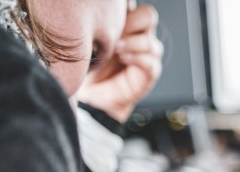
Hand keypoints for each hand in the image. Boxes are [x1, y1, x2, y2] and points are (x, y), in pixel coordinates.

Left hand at [78, 4, 163, 121]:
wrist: (93, 94)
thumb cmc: (89, 66)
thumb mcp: (89, 43)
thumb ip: (96, 27)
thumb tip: (90, 11)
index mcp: (126, 24)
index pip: (133, 6)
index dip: (126, 6)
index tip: (109, 13)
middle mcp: (139, 35)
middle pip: (149, 16)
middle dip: (133, 22)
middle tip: (115, 31)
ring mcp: (147, 53)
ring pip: (151, 40)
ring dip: (133, 42)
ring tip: (116, 49)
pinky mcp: (150, 72)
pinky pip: (151, 61)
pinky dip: (137, 58)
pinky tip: (123, 58)